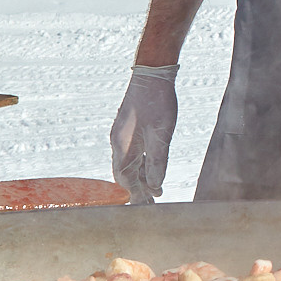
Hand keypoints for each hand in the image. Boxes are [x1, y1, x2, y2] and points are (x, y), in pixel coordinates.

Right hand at [110, 65, 178, 201]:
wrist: (152, 73)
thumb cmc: (158, 103)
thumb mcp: (162, 135)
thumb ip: (158, 162)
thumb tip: (156, 185)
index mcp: (123, 147)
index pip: (125, 180)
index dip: (136, 195)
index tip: (148, 207)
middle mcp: (118, 143)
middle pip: (125, 175)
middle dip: (138, 190)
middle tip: (153, 204)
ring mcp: (122, 135)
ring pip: (129, 164)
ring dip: (141, 178)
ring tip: (156, 191)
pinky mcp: (128, 129)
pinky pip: (132, 153)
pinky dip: (142, 164)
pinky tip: (153, 168)